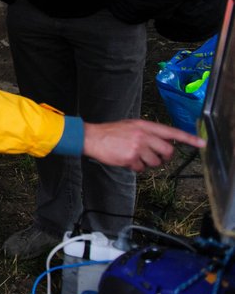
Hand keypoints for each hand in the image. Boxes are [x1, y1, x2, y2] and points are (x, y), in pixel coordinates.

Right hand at [82, 120, 204, 171]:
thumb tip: (163, 144)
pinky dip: (135, 167)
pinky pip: (142, 168)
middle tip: (153, 156)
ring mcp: (138, 146)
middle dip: (163, 157)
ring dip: (146, 163)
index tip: (202, 143)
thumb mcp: (131, 126)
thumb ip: (148, 133)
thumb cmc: (110, 132)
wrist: (92, 137)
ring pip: (155, 162)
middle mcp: (144, 135)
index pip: (172, 132)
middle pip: (167, 151)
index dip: (188, 138)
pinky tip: (125, 160)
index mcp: (145, 125)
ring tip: (133, 156)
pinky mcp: (131, 158)